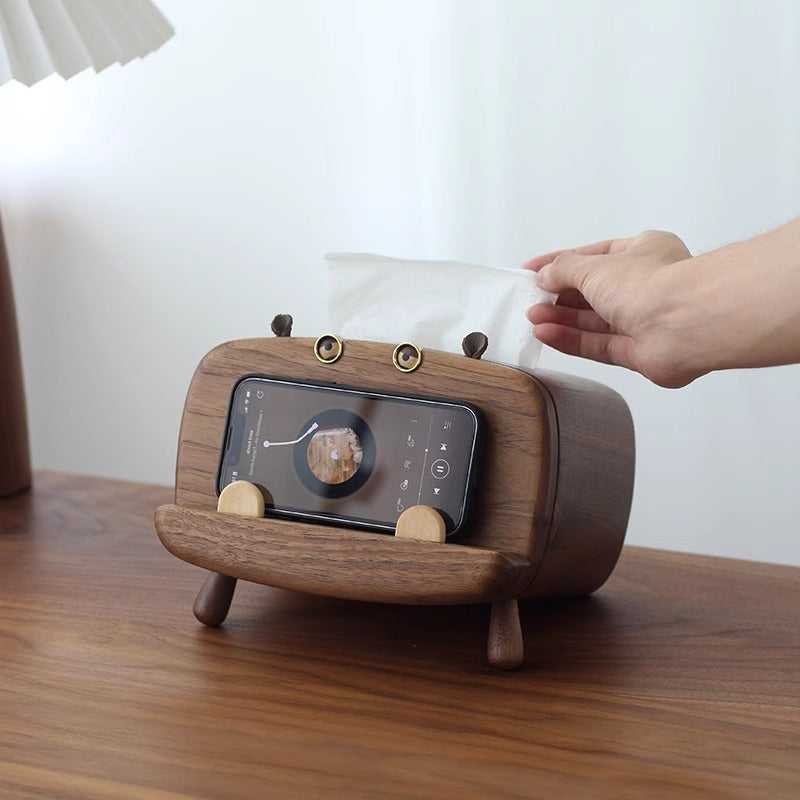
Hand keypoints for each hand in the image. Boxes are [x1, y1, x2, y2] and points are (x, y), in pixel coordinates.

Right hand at [526, 230, 697, 387]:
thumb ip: (565, 269)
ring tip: (534, 316)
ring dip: (562, 318)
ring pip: (594, 321)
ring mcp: (643, 320)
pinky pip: (598, 345)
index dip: (561, 262)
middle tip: (533, 297)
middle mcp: (645, 286)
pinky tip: (547, 333)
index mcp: (643, 252)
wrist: (684, 325)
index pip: (594, 255)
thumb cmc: (654, 285)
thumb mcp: (595, 266)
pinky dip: (571, 340)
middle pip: (593, 291)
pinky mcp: (639, 352)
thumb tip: (546, 273)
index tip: (534, 269)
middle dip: (560, 295)